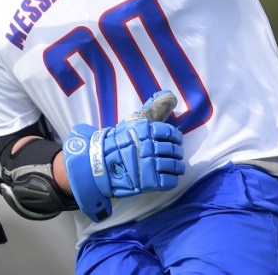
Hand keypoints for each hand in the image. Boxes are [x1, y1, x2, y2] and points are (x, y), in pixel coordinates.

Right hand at [63, 90, 185, 221]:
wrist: (101, 163)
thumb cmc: (119, 139)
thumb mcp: (134, 120)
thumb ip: (153, 108)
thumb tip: (170, 95)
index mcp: (147, 130)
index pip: (171, 133)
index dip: (175, 137)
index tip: (174, 140)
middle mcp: (149, 147)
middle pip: (174, 150)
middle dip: (176, 152)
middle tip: (173, 153)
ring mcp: (149, 165)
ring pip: (174, 166)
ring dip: (177, 166)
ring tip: (174, 166)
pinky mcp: (149, 182)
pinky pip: (170, 181)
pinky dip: (172, 179)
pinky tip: (168, 176)